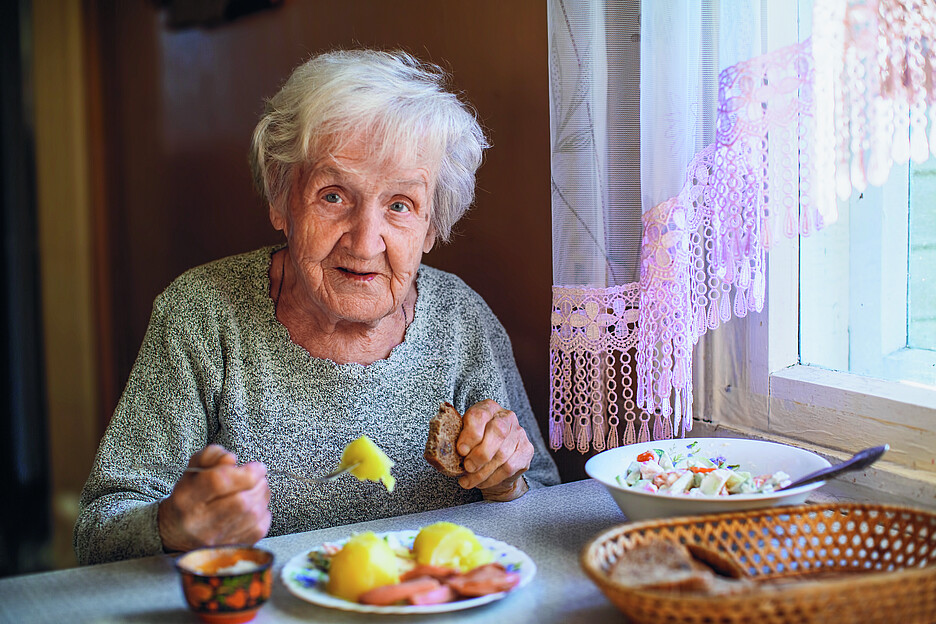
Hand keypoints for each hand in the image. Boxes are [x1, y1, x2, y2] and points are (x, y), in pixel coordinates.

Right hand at [157, 445, 271, 551]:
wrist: (178, 532)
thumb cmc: (190, 495)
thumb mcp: (194, 469)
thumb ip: (212, 456)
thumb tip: (231, 460)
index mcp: (187, 499)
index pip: (218, 483)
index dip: (244, 472)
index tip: (256, 466)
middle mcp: (200, 523)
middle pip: (240, 502)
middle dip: (257, 484)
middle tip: (258, 476)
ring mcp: (217, 540)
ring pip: (252, 515)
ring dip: (262, 496)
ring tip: (257, 488)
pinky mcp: (231, 548)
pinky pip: (259, 528)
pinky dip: (263, 512)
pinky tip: (255, 505)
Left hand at [456, 400, 532, 500]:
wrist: (496, 461)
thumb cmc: (474, 445)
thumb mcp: (463, 437)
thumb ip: (456, 439)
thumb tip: (444, 451)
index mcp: (488, 408)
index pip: (480, 415)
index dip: (470, 434)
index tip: (460, 451)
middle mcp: (507, 417)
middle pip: (497, 432)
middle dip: (480, 454)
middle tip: (467, 468)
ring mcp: (519, 433)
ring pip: (502, 454)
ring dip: (482, 472)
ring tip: (468, 481)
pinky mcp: (526, 450)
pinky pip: (509, 467)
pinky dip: (492, 478)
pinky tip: (482, 483)